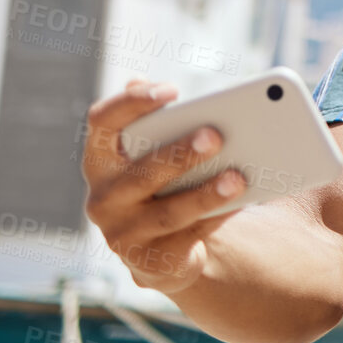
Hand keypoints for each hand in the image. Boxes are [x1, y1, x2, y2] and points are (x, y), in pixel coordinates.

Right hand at [81, 80, 244, 294]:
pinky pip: (188, 238)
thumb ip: (154, 119)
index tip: (172, 90)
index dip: (131, 104)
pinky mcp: (150, 263)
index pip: (102, 122)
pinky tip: (241, 202)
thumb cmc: (161, 183)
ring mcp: (123, 234)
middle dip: (179, 154)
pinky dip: (216, 218)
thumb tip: (141, 80)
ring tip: (239, 177)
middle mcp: (103, 197)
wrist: (161, 250)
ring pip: (168, 213)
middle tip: (216, 134)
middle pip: (141, 173)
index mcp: (101, 159)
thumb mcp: (154, 151)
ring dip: (205, 194)